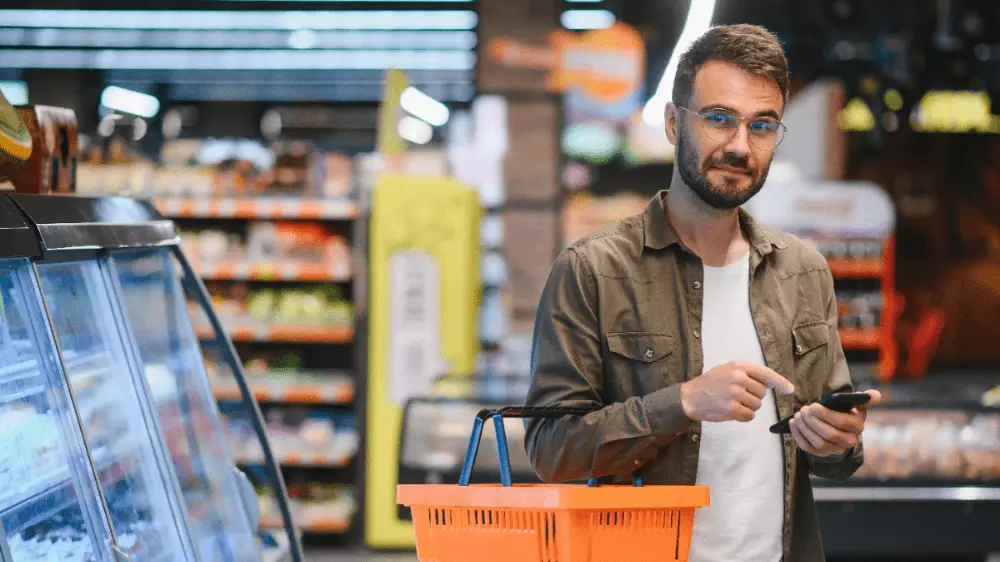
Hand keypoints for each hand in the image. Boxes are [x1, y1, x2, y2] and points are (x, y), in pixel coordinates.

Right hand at [680, 361, 794, 422]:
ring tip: (733, 402)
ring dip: (748, 407)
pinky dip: (743, 416)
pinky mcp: (732, 409)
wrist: (690, 396)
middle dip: (754, 396)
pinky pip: (750, 416)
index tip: (790, 389)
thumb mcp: (728, 369)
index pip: (766, 373)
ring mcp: (735, 394)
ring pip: (757, 405)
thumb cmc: (711, 383)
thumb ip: (748, 373)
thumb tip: (772, 383)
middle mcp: (738, 378)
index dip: (780, 382)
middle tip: (738, 395)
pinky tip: (732, 411)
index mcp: (739, 366)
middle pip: (762, 393)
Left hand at [790, 389, 881, 456]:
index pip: (842, 423)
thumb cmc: (845, 411)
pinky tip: (793, 424)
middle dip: (813, 421)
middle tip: (803, 410)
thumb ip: (864, 398)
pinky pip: (808, 448)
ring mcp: (835, 450)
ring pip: (818, 443)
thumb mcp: (856, 404)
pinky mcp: (822, 454)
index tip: (813, 405)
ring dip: (805, 428)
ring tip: (798, 415)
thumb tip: (875, 395)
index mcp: (857, 426)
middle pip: (829, 434)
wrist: (838, 427)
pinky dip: (798, 436)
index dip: (826, 414)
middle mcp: (849, 441)